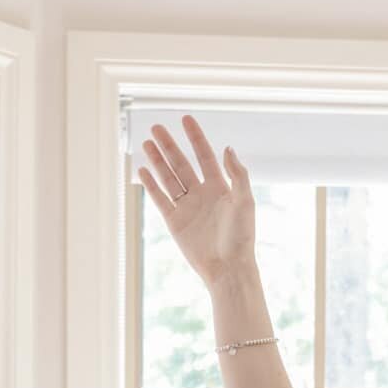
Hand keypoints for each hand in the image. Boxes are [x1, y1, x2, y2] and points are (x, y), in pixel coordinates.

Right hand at [137, 115, 255, 286]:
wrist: (228, 269)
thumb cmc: (241, 238)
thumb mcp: (245, 202)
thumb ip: (238, 175)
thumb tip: (227, 148)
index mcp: (220, 187)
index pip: (205, 156)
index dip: (195, 137)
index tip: (186, 119)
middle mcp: (202, 195)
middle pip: (182, 164)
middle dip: (169, 145)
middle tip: (156, 127)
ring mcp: (187, 208)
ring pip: (169, 178)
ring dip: (158, 161)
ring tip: (147, 143)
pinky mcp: (175, 223)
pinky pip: (160, 199)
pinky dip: (151, 185)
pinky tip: (142, 169)